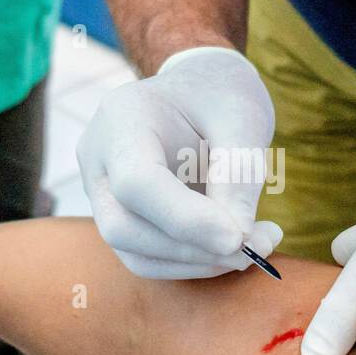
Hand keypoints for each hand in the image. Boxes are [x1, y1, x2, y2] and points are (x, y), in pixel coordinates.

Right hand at [78, 46, 282, 278]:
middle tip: (257, 246)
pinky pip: (148, 258)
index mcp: (122, 118)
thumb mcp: (242, 118)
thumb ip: (239, 173)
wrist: (201, 91)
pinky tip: (233, 248)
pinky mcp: (120, 218)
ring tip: (256, 245)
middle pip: (124, 226)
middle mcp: (98, 158)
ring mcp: (102, 192)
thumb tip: (239, 240)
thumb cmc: (221, 96)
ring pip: (135, 252)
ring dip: (199, 262)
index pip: (136, 182)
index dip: (187, 219)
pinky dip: (193, 263)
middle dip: (193, 249)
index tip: (241, 238)